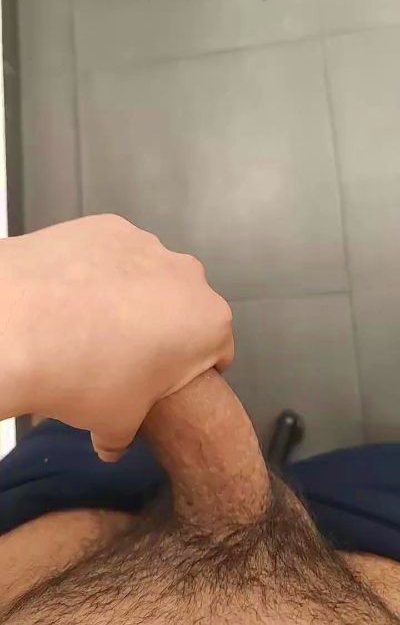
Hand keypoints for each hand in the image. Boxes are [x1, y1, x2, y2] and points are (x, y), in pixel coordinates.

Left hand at [0, 215, 232, 459]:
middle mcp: (188, 276)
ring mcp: (147, 244)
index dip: (192, 373)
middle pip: (184, 309)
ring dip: (131, 297)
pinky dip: (99, 271)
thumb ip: (124, 435)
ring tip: (87, 322)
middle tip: (122, 357)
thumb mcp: (115, 422)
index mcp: (208, 323)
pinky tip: (68, 293)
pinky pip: (113, 254)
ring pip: (148, 277)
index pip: (217, 352)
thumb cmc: (86, 376)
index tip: (164, 383)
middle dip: (162, 330)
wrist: (20, 323)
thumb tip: (111, 445)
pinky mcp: (109, 226)